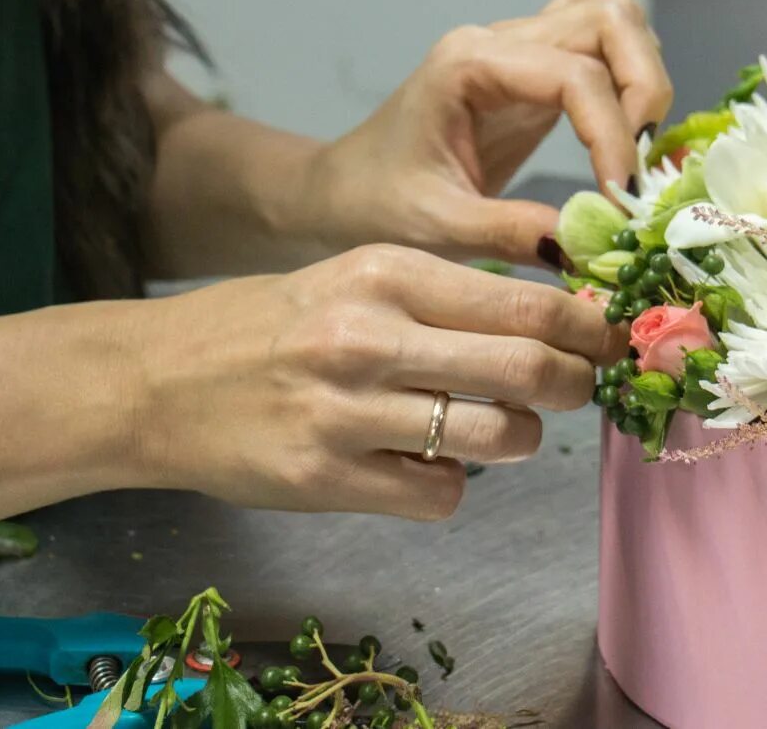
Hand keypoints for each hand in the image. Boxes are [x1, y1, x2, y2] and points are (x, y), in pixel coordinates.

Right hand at [134, 244, 622, 518]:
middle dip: (578, 384)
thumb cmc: (274, 324)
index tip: (610, 338)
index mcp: (384, 272)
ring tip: (506, 428)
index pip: (527, 302)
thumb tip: (558, 321)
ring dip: (524, 438)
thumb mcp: (356, 276)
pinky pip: (442, 494)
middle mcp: (368, 337)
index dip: (589, 328)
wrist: (156, 381)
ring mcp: (345, 413)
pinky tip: (429, 464)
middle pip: (529, 369)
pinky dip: (455, 484)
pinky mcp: (326, 480)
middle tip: (581, 387)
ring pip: (499, 437)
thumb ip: (448, 294)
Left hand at [304, 0, 672, 264]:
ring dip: (642, 75)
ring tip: (634, 149)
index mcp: (469, 65)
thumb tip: (590, 245)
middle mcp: (500, 40)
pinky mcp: (537, 69)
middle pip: (608, 18)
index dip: (613, 132)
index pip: (574, 74)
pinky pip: (601, 39)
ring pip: (612, 17)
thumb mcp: (438, 228)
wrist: (345, 192)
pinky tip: (622, 133)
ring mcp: (520, 47)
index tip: (622, 196)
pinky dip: (630, 72)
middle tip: (640, 162)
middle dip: (643, 87)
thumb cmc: (377, 205)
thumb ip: (512, 233)